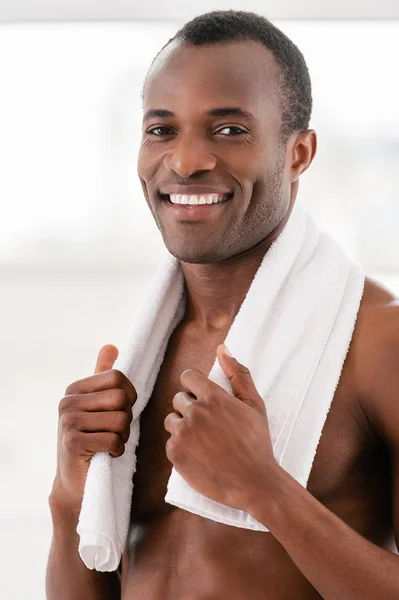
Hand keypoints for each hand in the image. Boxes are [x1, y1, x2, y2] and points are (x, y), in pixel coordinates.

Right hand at [50, 344, 136, 510]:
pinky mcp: (73, 443)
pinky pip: (113, 439)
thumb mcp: (98, 406)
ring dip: (123, 436)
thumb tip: (110, 346)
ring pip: (120, 419)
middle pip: (121, 398)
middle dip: (127, 418)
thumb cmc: (93, 441)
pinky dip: (118, 450)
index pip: (118, 378)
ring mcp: (68, 422)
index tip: (120, 412)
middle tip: (115, 432)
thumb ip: (103, 377)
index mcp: (75, 389)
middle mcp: (67, 402)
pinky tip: (106, 455)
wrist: (75, 482)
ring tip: (110, 443)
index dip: (129, 396)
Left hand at [164, 344, 276, 511]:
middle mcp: (194, 411)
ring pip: (172, 420)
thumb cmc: (257, 442)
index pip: (187, 377)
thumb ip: (238, 374)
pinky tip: (200, 456)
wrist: (254, 483)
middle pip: (178, 399)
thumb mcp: (254, 404)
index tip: (203, 399)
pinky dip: (182, 448)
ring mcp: (183, 433)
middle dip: (190, 409)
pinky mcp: (175, 453)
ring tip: (204, 442)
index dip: (194, 387)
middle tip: (209, 427)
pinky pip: (170, 442)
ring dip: (183, 427)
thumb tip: (223, 348)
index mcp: (213, 396)